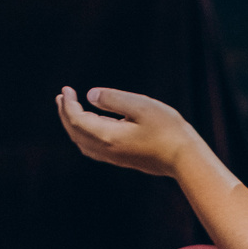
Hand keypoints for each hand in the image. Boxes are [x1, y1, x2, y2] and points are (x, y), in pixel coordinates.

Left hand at [55, 86, 201, 177]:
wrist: (185, 159)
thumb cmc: (167, 130)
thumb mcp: (141, 105)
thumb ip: (114, 99)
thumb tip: (91, 95)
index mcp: (107, 136)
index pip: (77, 120)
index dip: (68, 104)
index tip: (66, 89)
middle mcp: (106, 150)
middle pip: (75, 132)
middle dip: (65, 114)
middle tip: (62, 96)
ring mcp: (114, 157)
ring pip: (82, 142)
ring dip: (73, 125)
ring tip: (70, 109)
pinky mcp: (121, 159)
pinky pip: (92, 147)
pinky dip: (84, 133)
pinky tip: (91, 126)